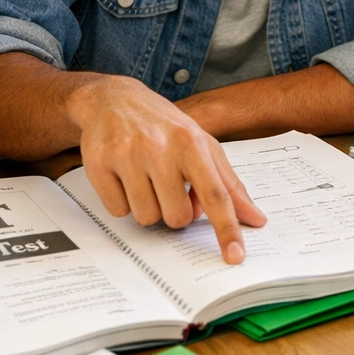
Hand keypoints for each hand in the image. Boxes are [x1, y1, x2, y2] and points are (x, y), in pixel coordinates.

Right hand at [65, 76, 266, 263]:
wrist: (114, 99)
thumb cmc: (165, 126)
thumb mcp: (202, 145)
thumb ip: (228, 184)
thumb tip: (255, 218)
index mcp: (191, 142)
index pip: (215, 194)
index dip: (226, 228)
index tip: (235, 256)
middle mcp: (159, 147)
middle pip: (177, 217)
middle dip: (175, 210)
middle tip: (169, 186)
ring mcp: (127, 155)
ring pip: (146, 218)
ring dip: (149, 206)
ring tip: (146, 178)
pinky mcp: (98, 164)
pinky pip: (117, 210)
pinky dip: (123, 200)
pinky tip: (124, 176)